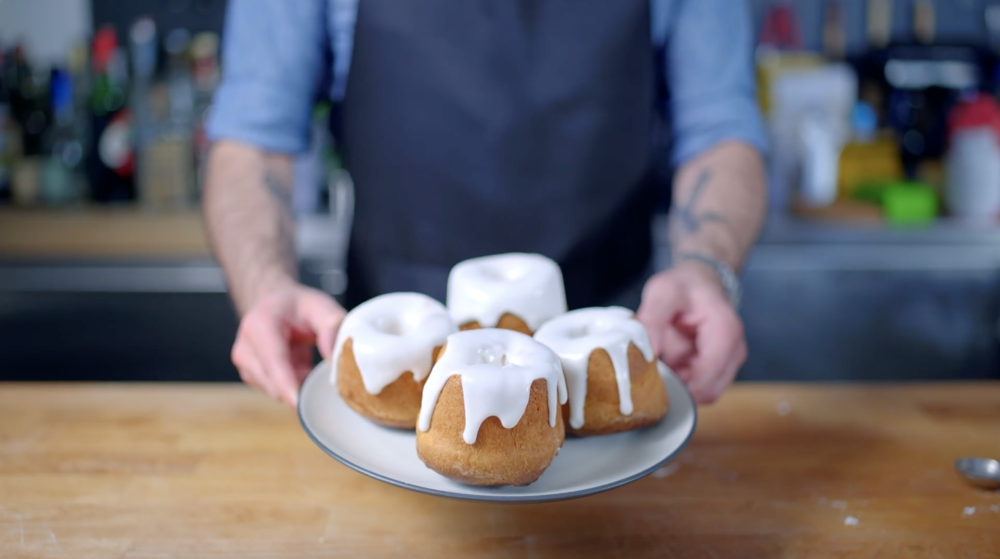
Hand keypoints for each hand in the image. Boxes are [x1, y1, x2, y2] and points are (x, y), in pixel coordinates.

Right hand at [231, 282, 345, 406]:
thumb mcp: (322, 307)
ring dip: (297, 384)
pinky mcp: (249, 375)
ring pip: (275, 391)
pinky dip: (292, 384)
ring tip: (307, 360)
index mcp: (261, 324)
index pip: (273, 360)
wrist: (275, 304)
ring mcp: (244, 363)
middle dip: (302, 386)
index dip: (286, 384)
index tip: (299, 404)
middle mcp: (246, 346)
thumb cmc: (298, 306)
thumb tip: (333, 358)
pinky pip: (275, 391)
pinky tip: (298, 365)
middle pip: (273, 382)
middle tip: (324, 372)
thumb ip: (332, 328)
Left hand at [636, 262, 746, 403]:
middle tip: (652, 380)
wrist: (699, 282)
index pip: (710, 373)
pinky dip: (683, 383)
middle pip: (710, 390)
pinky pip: (701, 386)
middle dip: (681, 390)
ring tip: (659, 370)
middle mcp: (734, 350)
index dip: (685, 388)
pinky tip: (667, 368)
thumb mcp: (661, 292)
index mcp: (725, 331)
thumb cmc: (683, 286)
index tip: (657, 391)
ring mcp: (730, 361)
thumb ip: (653, 320)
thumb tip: (648, 354)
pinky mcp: (721, 368)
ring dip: (681, 387)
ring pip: (705, 392)